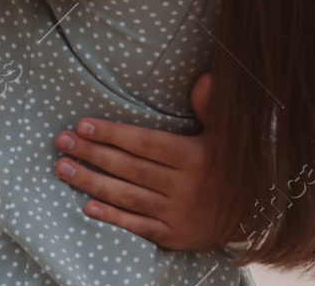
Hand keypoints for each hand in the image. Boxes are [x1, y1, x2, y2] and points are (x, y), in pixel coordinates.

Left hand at [53, 73, 223, 249]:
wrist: (253, 216)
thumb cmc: (229, 166)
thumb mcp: (227, 135)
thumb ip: (212, 107)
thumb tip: (205, 79)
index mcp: (193, 157)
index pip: (145, 143)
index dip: (113, 134)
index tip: (83, 124)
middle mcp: (183, 186)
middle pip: (129, 168)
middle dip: (92, 153)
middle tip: (61, 141)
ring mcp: (176, 213)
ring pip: (127, 196)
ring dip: (91, 183)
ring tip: (63, 168)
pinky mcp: (172, 236)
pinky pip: (137, 225)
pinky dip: (112, 217)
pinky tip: (87, 207)